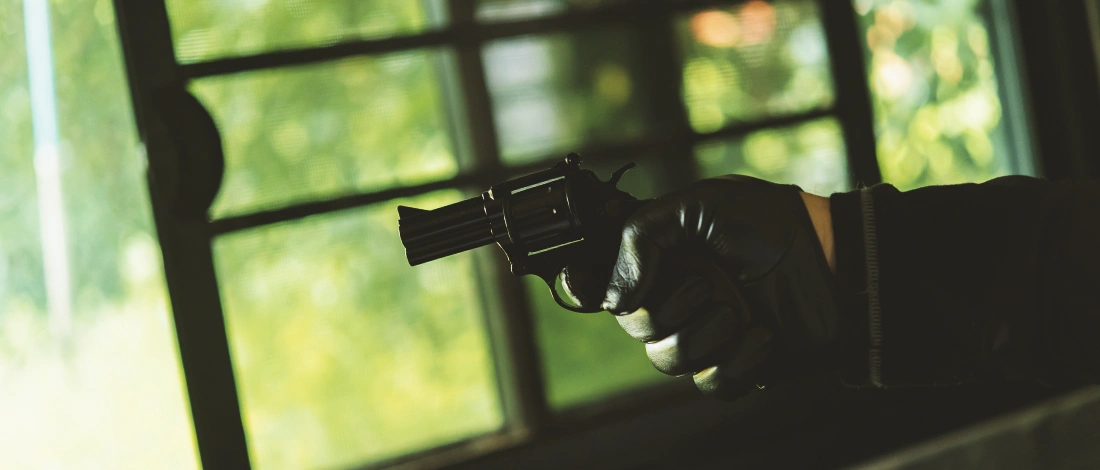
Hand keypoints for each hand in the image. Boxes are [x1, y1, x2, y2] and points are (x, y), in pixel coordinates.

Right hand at [563, 175, 845, 399]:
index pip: (601, 282)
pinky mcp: (737, 365)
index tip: (599, 287)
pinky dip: (736, 362)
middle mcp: (675, 297)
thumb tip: (613, 298)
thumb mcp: (701, 205)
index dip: (584, 288)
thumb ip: (642, 236)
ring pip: (666, 360)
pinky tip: (763, 336)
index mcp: (659, 259)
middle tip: (708, 283)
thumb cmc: (773, 224)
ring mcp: (705, 333)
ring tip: (741, 310)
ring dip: (703, 335)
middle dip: (668, 308)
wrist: (839, 264)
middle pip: (633, 327)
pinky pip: (710, 384)